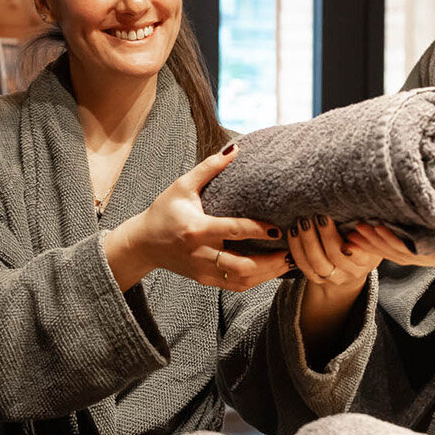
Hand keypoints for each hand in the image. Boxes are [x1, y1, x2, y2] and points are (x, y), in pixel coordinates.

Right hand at [107, 144, 286, 291]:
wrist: (142, 244)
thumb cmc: (163, 211)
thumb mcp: (182, 186)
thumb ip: (209, 168)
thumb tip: (235, 148)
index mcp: (196, 229)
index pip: (232, 232)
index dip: (257, 231)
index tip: (278, 229)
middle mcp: (200, 253)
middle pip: (240, 265)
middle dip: (269, 262)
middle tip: (291, 251)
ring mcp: (202, 271)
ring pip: (240, 281)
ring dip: (267, 274)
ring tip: (288, 262)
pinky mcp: (204, 280)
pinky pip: (234, 286)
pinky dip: (256, 281)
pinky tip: (272, 270)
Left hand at [287, 216, 378, 291]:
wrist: (349, 269)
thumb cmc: (360, 243)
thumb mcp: (368, 235)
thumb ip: (364, 226)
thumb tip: (355, 206)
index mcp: (367, 261)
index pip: (359, 255)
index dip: (350, 243)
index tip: (345, 227)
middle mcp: (350, 272)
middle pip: (335, 256)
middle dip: (325, 235)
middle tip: (319, 216)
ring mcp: (331, 278)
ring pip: (316, 262)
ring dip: (307, 240)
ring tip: (303, 221)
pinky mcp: (315, 278)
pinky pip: (303, 264)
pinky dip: (296, 247)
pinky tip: (293, 230)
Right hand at [344, 185, 434, 273]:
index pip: (405, 235)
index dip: (381, 229)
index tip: (361, 218)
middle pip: (396, 247)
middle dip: (371, 237)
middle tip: (349, 229)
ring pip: (400, 253)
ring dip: (377, 241)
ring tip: (358, 230)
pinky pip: (415, 255)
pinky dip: (394, 245)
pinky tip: (379, 233)